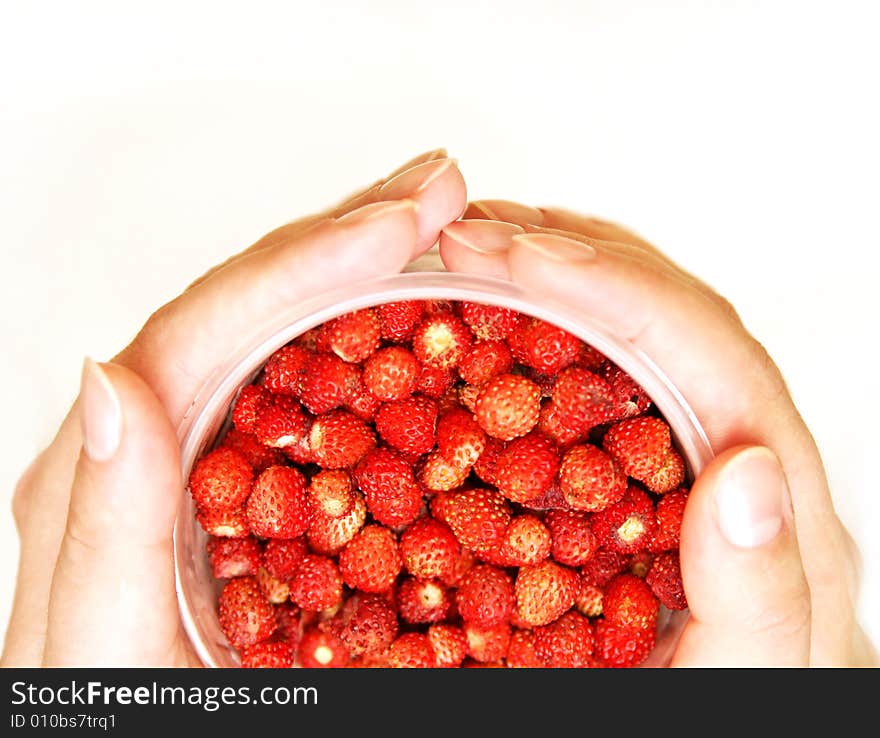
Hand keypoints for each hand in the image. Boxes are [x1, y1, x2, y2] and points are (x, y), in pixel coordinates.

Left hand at [2, 150, 466, 665]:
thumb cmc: (113, 708)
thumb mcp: (101, 640)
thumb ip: (103, 524)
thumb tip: (110, 378)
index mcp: (117, 457)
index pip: (213, 321)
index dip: (311, 260)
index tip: (404, 225)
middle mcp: (162, 434)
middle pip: (252, 299)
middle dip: (349, 232)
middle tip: (437, 189)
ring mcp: (214, 450)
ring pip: (284, 327)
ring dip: (360, 264)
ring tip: (432, 225)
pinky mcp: (255, 478)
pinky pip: (311, 383)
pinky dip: (365, 330)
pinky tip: (412, 314)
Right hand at [440, 202, 875, 665]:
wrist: (736, 714)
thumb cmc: (739, 708)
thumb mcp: (752, 675)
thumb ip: (761, 594)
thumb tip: (746, 472)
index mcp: (772, 493)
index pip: (706, 349)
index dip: (611, 286)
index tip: (515, 254)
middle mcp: (740, 453)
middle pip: (675, 315)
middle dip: (573, 257)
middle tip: (474, 232)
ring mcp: (693, 453)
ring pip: (644, 329)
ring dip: (566, 273)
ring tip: (485, 248)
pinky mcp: (647, 469)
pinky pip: (609, 373)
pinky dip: (554, 323)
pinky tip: (506, 314)